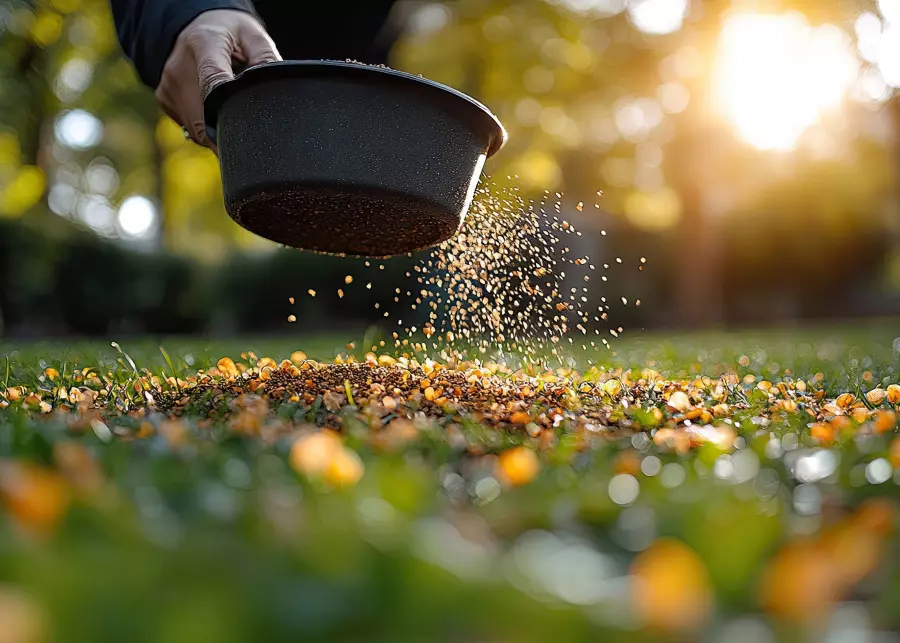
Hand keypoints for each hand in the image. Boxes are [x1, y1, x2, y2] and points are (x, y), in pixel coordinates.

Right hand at [156, 9, 280, 151]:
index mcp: (204, 43)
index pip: (214, 82)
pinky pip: (189, 126)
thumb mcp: (253, 36)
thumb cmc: (230, 33)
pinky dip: (205, 126)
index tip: (243, 127)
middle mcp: (179, 66)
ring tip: (231, 110)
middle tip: (250, 129)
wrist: (198, 26)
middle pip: (204, 117)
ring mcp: (168, 85)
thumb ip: (267, 61)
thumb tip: (277, 92)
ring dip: (217, 129)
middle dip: (228, 129)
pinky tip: (215, 108)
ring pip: (196, 128)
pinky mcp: (164, 98)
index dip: (230, 110)